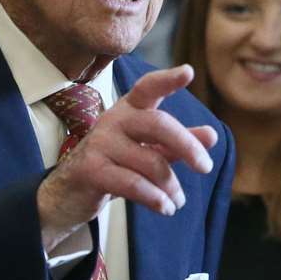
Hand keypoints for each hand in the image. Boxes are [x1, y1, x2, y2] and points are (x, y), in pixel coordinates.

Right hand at [38, 65, 218, 249]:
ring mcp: (100, 143)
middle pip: (158, 124)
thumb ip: (177, 143)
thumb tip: (211, 136)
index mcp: (129, 110)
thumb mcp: (147, 150)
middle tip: (206, 168)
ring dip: (171, 186)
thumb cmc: (114, 165)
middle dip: (187, 146)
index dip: (168, 80)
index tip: (189, 72)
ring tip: (178, 201)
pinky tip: (166, 208)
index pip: (148, 88)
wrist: (69, 192)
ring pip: (151, 161)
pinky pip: (134, 183)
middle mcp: (114, 120)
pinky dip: (155, 199)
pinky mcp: (92, 169)